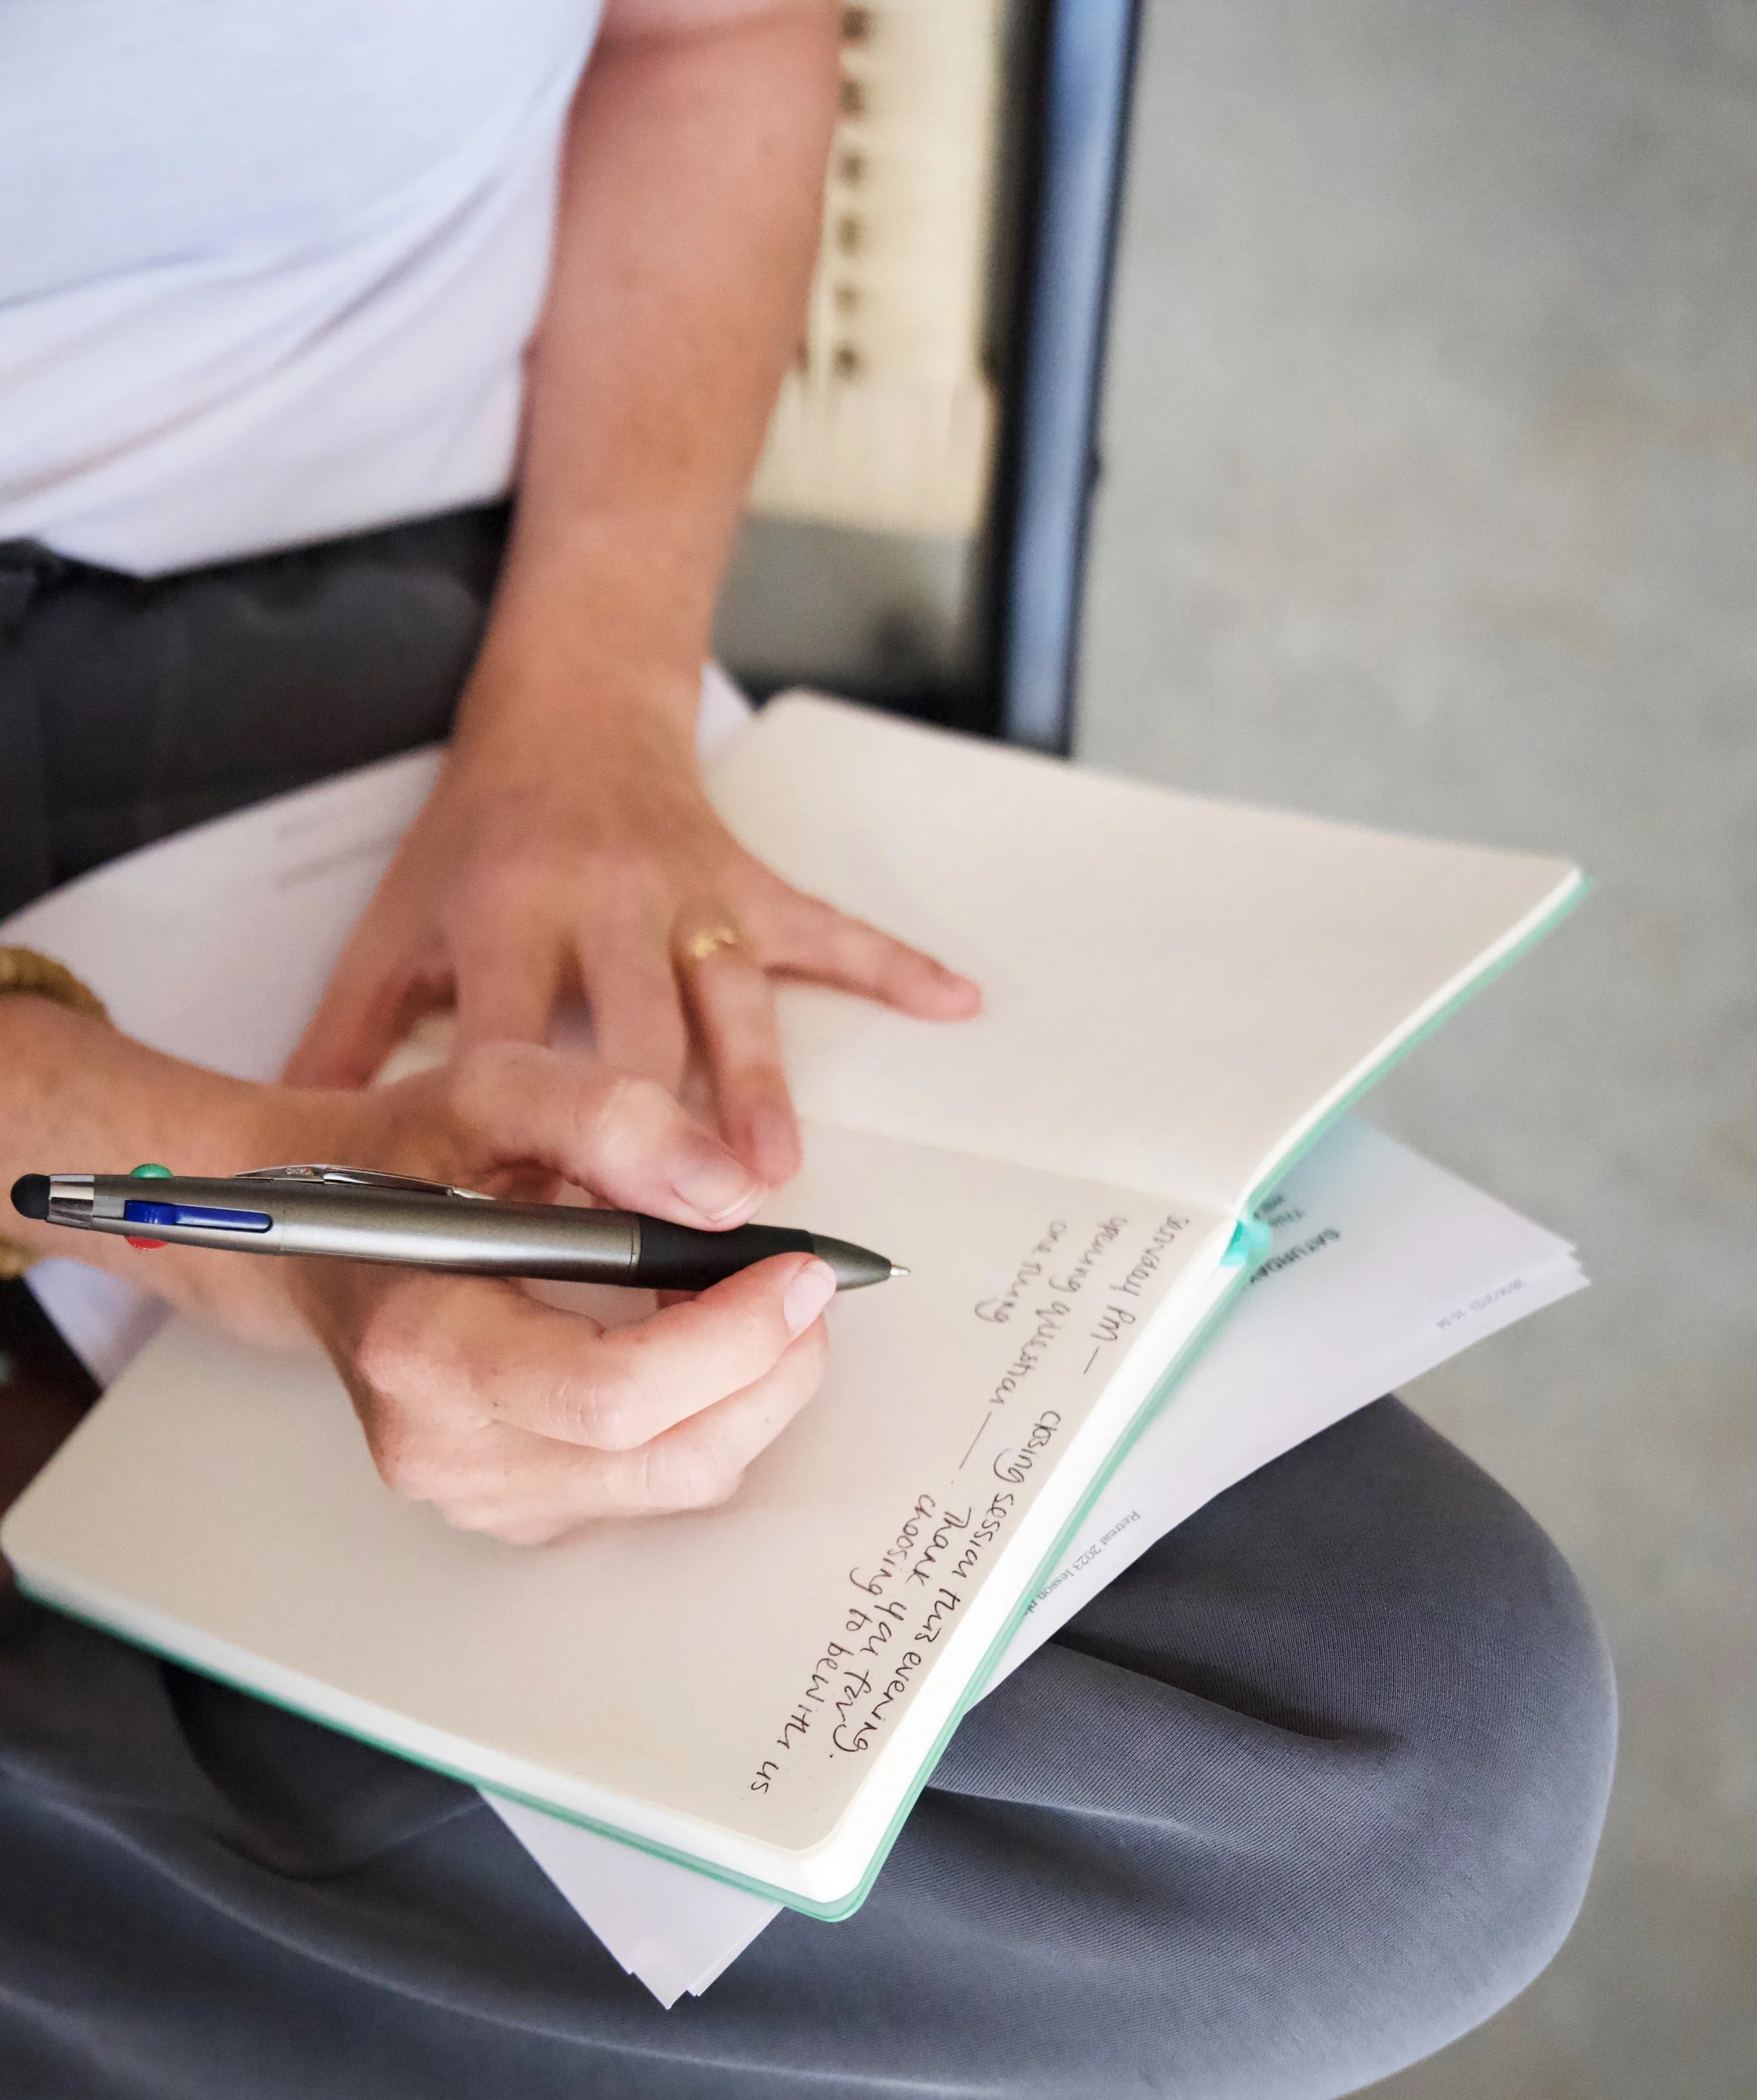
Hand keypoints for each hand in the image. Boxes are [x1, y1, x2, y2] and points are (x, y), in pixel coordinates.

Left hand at [284, 697, 980, 1185]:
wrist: (567, 705)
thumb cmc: (480, 834)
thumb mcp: (397, 922)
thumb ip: (348, 1035)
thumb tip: (297, 1145)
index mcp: (505, 918)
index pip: (513, 1043)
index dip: (521, 1135)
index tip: (534, 1224)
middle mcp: (601, 905)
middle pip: (633, 1035)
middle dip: (654, 1133)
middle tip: (672, 1232)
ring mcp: (688, 896)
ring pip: (730, 1001)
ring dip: (756, 1088)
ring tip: (774, 1175)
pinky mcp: (752, 887)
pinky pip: (831, 931)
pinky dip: (895, 966)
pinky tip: (955, 1000)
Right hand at [286, 1044, 834, 1544]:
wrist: (323, 1237)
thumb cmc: (404, 1161)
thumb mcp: (495, 1090)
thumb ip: (615, 1120)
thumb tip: (734, 1199)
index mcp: (422, 1349)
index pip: (613, 1391)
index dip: (732, 1339)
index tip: (799, 1270)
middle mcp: (443, 1450)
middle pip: (664, 1460)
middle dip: (768, 1374)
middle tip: (809, 1291)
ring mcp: (478, 1499)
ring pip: (674, 1484)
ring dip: (749, 1396)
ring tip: (762, 1308)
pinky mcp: (516, 1516)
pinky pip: (651, 1489)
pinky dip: (704, 1421)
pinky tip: (701, 1348)